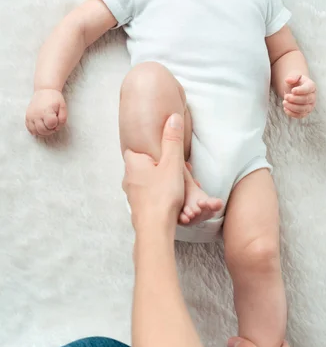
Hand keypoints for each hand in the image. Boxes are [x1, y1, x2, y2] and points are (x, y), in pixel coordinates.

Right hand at [25, 89, 66, 135]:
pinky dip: (35, 130)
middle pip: (42, 130)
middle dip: (50, 130)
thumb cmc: (55, 99)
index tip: (57, 120)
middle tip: (53, 125)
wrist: (44, 90)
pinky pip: (29, 129)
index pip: (51, 125)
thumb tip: (57, 128)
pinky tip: (40, 126)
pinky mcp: (27, 117)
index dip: (56, 125)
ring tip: (47, 126)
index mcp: (46, 111)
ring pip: (35, 131)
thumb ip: (62, 119)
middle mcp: (36, 114)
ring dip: (43, 132)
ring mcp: (30, 116)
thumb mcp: (63, 107)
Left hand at [122, 113, 184, 232]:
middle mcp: (128, 178)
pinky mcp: (138, 207)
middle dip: (159, 166)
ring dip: (161, 181)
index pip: (136, 149)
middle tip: (176, 169)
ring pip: (146, 181)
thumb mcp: (172, 164)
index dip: (150, 149)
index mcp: (133, 163)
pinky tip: (171, 198)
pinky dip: (159, 193)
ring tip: (177, 184)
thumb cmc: (162, 195)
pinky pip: (148, 194)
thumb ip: (172, 140)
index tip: (163, 153)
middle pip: (143, 165)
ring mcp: (132, 194)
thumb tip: (173, 117)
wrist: (155, 229)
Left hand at [282, 72, 315, 118]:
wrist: (295, 90)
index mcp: (311, 86)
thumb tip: (288, 80)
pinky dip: (292, 113)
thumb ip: (292, 77)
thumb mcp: (295, 77)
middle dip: (294, 99)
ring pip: (303, 109)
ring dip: (292, 107)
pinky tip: (285, 108)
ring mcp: (310, 105)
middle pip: (306, 100)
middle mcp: (313, 96)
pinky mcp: (305, 112)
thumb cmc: (296, 83)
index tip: (292, 91)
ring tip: (284, 102)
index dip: (301, 90)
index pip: (308, 89)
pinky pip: (300, 115)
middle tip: (286, 96)